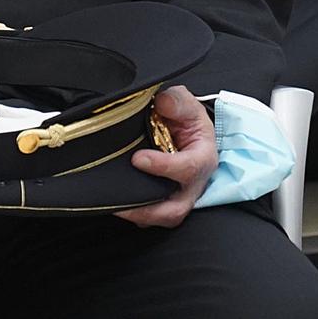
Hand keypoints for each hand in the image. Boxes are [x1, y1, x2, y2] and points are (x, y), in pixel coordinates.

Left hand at [117, 86, 216, 228]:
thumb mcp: (186, 103)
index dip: (163, 166)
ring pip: (161, 217)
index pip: (188, 169)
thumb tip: (162, 103)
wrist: (186, 131)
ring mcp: (178, 197)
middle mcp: (193, 185)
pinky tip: (116, 203)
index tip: (138, 159)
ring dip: (138, 214)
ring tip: (114, 205)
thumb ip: (176, 101)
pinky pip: (149, 216)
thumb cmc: (187, 120)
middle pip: (176, 210)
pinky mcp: (164, 202)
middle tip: (123, 199)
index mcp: (203, 159)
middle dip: (149, 209)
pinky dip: (133, 213)